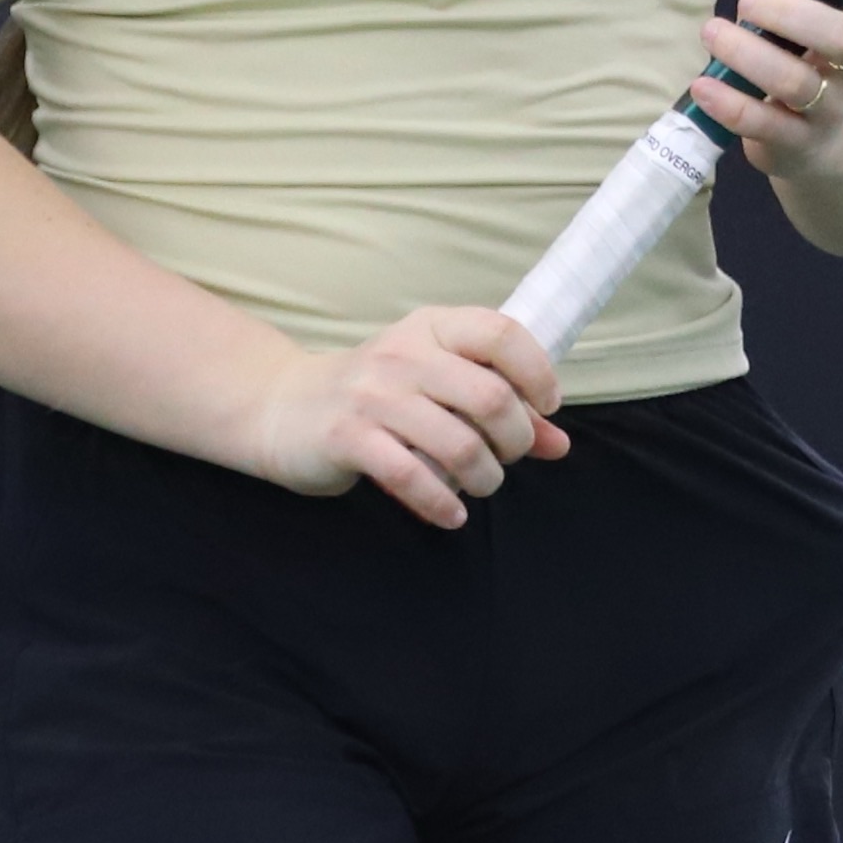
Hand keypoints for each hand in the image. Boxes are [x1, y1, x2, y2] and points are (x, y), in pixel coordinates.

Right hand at [250, 305, 564, 528]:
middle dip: (515, 440)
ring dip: (485, 477)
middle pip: (492, 397)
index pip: (502, 334)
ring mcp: (373, 395)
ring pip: (460, 444)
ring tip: (480, 484)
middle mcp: (403, 354)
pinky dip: (443, 504)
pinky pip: (412, 477)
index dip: (538, 373)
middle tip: (506, 456)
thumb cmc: (376, 397)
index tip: (544, 406)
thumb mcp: (436, 385)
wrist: (283, 407)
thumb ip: (500, 407)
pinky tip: (452, 514)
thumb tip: (559, 443)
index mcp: (431, 328)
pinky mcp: (348, 437)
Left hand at [686, 0, 842, 182]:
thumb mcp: (785, 13)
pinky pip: (765, 125)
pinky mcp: (796, 144)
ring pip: (796, 83)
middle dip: (792, 14)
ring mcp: (829, 109)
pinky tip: (703, 86)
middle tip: (748, 2)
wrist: (817, 143)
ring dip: (748, 55)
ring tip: (713, 32)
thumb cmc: (797, 59)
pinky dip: (730, 104)